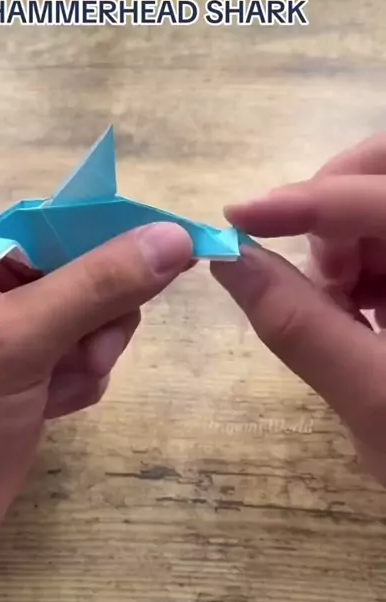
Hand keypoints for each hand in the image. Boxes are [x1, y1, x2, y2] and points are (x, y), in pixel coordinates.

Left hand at [0, 221, 191, 587]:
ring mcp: (7, 336)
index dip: (113, 236)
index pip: (54, 225)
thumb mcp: (13, 342)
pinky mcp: (25, 378)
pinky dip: (79, 381)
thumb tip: (174, 237)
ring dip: (87, 355)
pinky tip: (51, 406)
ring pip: (91, 319)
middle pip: (82, 272)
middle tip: (80, 350)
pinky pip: (82, 358)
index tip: (177, 245)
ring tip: (55, 387)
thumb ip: (95, 287)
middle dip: (94, 316)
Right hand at [210, 133, 385, 482]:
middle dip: (338, 207)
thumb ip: (299, 326)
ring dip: (352, 239)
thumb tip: (231, 261)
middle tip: (322, 276)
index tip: (238, 217)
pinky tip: (372, 310)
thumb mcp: (376, 401)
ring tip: (348, 309)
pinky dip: (374, 258)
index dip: (309, 199)